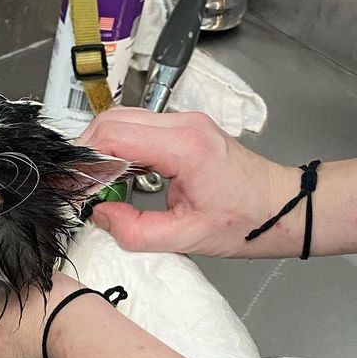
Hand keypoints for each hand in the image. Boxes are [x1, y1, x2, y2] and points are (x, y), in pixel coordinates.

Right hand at [78, 108, 300, 257]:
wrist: (286, 207)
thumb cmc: (247, 221)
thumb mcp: (186, 237)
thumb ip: (135, 230)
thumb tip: (98, 214)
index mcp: (184, 147)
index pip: (113, 136)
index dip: (83, 160)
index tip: (70, 185)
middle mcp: (183, 124)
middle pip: (112, 120)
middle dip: (86, 150)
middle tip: (77, 184)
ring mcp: (185, 122)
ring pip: (122, 120)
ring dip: (101, 147)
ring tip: (96, 182)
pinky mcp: (184, 128)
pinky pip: (139, 128)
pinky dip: (119, 147)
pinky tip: (118, 175)